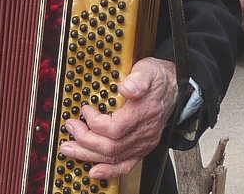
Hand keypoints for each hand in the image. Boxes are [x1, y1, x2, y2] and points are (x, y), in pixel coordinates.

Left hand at [59, 56, 176, 179]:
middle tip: (70, 127)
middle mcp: (144, 133)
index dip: (95, 122)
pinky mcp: (141, 148)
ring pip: (114, 157)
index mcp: (143, 114)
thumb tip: (125, 88)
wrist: (174, 89)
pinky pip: (125, 165)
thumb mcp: (148, 71)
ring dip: (88, 155)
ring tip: (69, 148)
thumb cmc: (157, 79)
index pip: (115, 128)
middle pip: (111, 147)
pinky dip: (108, 171)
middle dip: (85, 140)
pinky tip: (94, 172)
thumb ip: (137, 80)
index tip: (85, 110)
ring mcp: (143, 143)